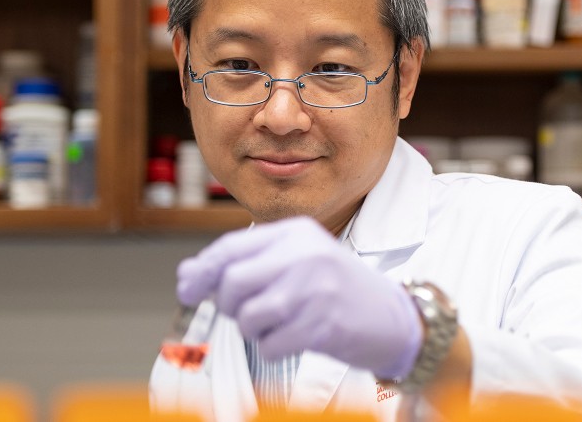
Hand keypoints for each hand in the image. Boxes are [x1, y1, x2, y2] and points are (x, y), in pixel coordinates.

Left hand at [177, 216, 422, 379]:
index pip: (231, 247)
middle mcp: (304, 255)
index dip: (202, 269)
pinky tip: (295, 339)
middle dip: (226, 304)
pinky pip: (270, 343)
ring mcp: (314, 289)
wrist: (395, 319)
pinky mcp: (321, 324)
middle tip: (243, 313)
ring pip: (247, 315)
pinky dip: (274, 348)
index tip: (186, 287)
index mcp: (297, 233)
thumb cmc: (341, 292)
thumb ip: (250, 263)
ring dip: (253, 329)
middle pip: (232, 281)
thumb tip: (189, 275)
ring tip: (278, 325)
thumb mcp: (299, 262)